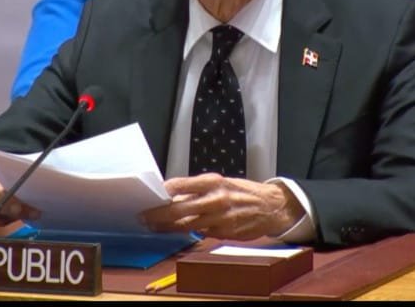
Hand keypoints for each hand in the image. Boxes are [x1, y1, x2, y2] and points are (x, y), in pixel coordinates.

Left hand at [139, 173, 304, 239]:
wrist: (269, 206)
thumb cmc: (241, 192)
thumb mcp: (220, 181)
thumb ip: (196, 187)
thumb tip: (171, 193)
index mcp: (212, 181)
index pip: (180, 185)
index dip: (162, 191)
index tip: (149, 195)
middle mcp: (215, 199)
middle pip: (179, 209)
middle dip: (159, 214)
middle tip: (144, 216)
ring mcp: (219, 218)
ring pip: (186, 225)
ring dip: (167, 227)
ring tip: (154, 226)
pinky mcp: (223, 233)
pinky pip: (199, 233)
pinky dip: (186, 232)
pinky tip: (175, 230)